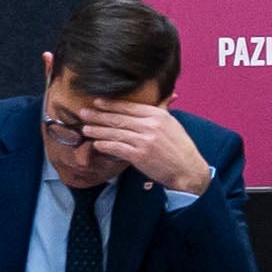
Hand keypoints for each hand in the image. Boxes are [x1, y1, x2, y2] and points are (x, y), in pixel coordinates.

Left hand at [71, 100, 210, 198]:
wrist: (188, 169)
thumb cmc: (180, 148)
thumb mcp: (172, 125)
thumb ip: (159, 113)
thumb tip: (149, 104)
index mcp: (158, 115)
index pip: (129, 107)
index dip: (111, 104)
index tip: (97, 102)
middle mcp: (150, 125)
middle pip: (119, 118)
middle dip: (99, 115)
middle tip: (84, 113)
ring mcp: (145, 140)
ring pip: (115, 132)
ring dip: (98, 130)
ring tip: (86, 129)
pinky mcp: (140, 155)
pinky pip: (117, 148)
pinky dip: (105, 145)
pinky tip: (97, 144)